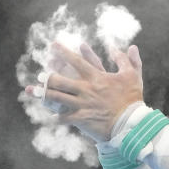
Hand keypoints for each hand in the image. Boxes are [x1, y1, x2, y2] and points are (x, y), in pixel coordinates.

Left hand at [24, 42, 144, 141]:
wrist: (131, 123)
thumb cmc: (132, 99)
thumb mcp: (133, 76)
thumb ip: (127, 60)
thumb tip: (129, 47)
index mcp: (96, 77)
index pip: (77, 61)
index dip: (63, 52)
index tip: (53, 45)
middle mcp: (85, 89)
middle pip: (60, 80)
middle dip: (48, 77)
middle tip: (41, 74)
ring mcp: (81, 104)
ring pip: (57, 98)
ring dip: (45, 94)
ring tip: (35, 92)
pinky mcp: (81, 119)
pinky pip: (64, 118)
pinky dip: (57, 117)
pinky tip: (52, 117)